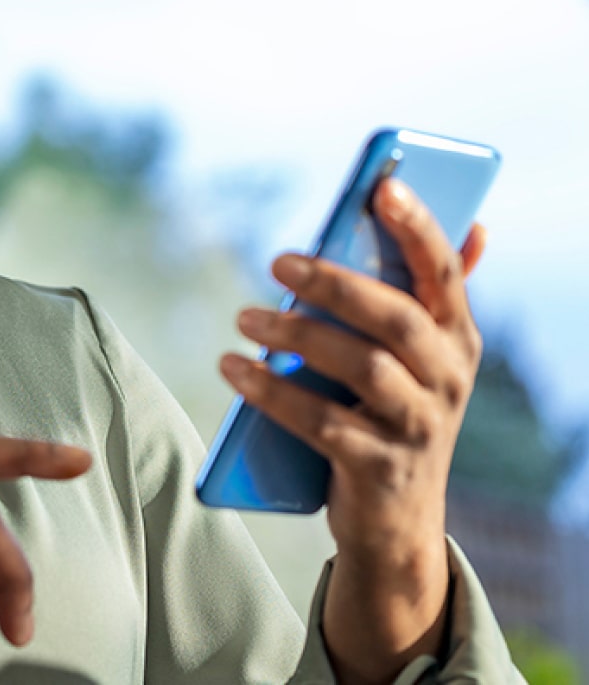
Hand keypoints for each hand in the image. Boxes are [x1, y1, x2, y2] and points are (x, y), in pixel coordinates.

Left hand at [220, 179, 484, 681]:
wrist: (398, 522)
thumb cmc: (397, 411)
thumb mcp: (422, 356)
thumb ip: (431, 293)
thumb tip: (479, 225)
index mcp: (456, 337)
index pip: (444, 272)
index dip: (417, 227)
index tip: (381, 188)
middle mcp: (448, 379)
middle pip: (395, 318)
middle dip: (336, 283)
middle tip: (279, 259)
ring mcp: (417, 427)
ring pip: (361, 368)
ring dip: (296, 334)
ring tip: (245, 316)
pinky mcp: (378, 468)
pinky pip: (322, 423)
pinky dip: (272, 392)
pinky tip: (233, 369)